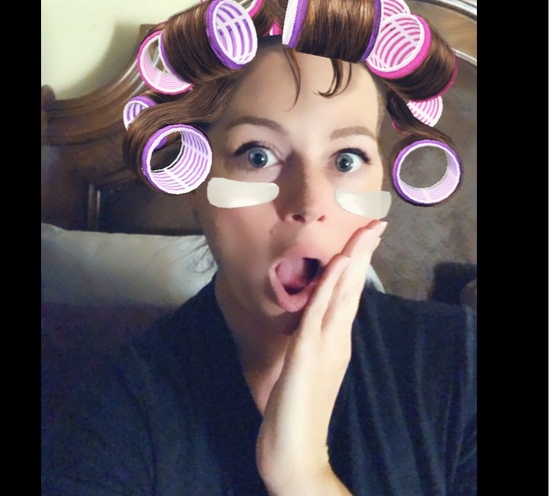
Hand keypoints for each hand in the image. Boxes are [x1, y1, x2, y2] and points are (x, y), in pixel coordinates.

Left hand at [256, 219, 386, 494]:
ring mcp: (323, 345)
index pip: (349, 292)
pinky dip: (329, 288)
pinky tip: (337, 268)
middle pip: (351, 287)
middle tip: (376, 223)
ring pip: (340, 294)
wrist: (294, 447)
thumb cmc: (297, 404)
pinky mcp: (306, 354)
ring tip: (364, 234)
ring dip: (351, 262)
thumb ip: (313, 338)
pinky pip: (318, 314)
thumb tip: (313, 316)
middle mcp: (334, 337)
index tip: (366, 236)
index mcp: (334, 338)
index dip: (357, 263)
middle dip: (362, 253)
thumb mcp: (305, 362)